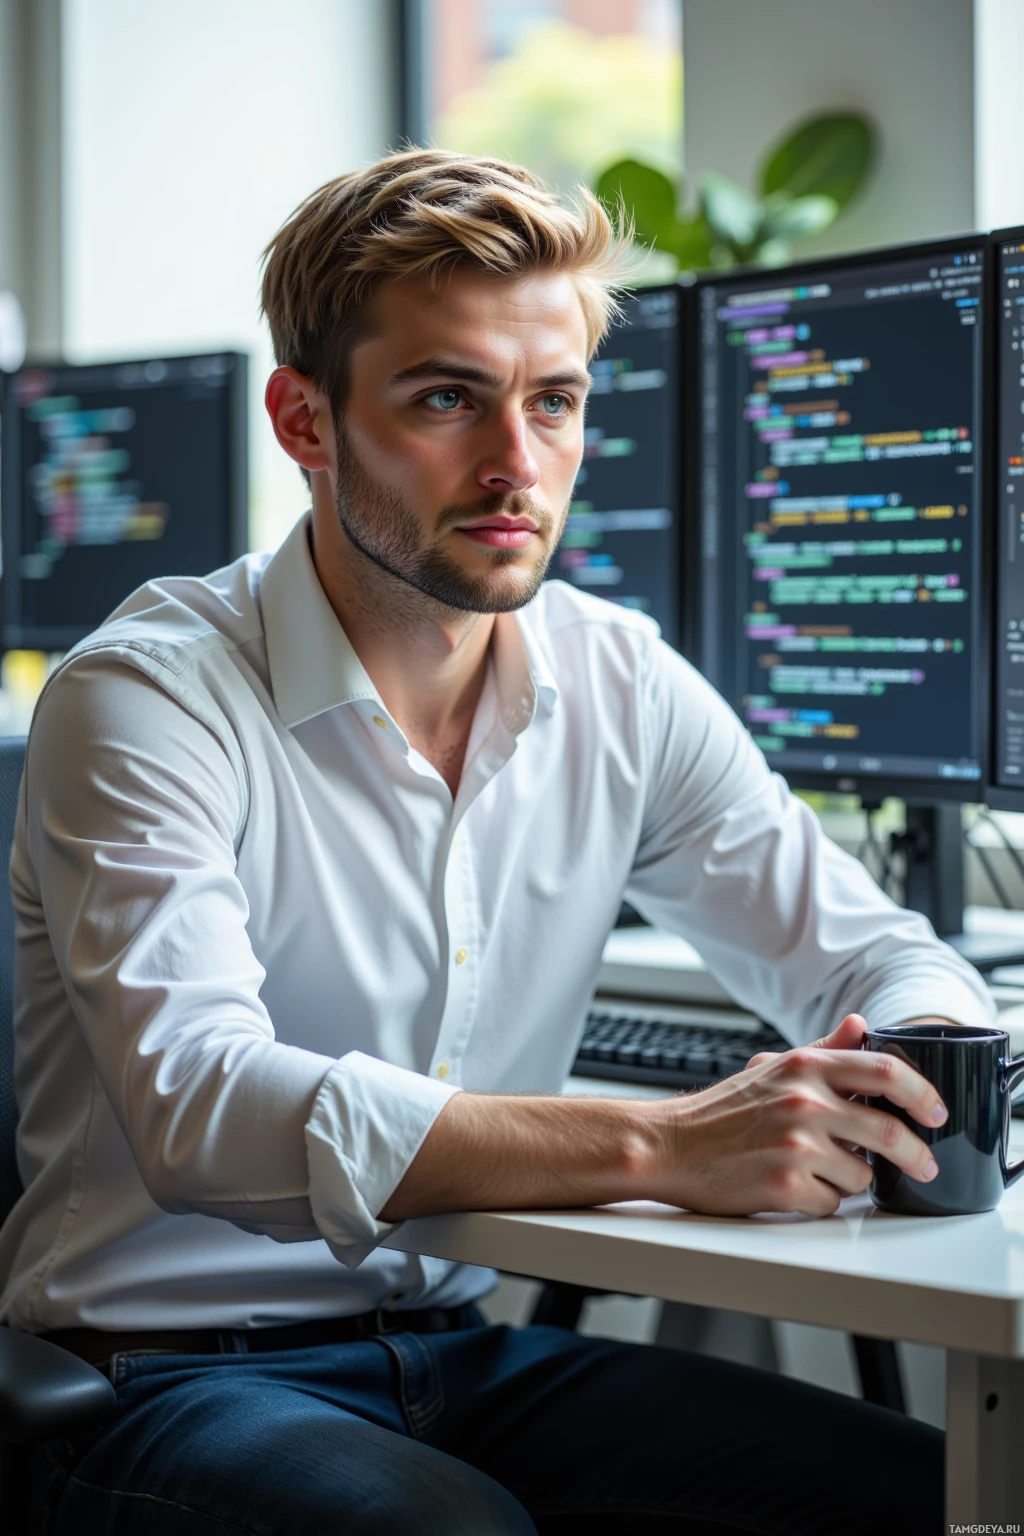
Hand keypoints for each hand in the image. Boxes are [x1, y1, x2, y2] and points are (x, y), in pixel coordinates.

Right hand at [647, 1013, 946, 1218]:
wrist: (669, 1146)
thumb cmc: (720, 1112)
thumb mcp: (771, 1067)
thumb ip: (822, 1049)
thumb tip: (862, 1026)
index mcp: (804, 1067)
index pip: (885, 1071)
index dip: (922, 1093)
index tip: (936, 1112)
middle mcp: (803, 1102)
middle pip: (890, 1132)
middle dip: (916, 1156)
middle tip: (923, 1166)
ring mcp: (795, 1146)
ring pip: (862, 1176)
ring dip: (850, 1181)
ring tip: (817, 1171)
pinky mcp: (785, 1187)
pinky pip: (831, 1204)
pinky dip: (820, 1202)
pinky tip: (793, 1188)